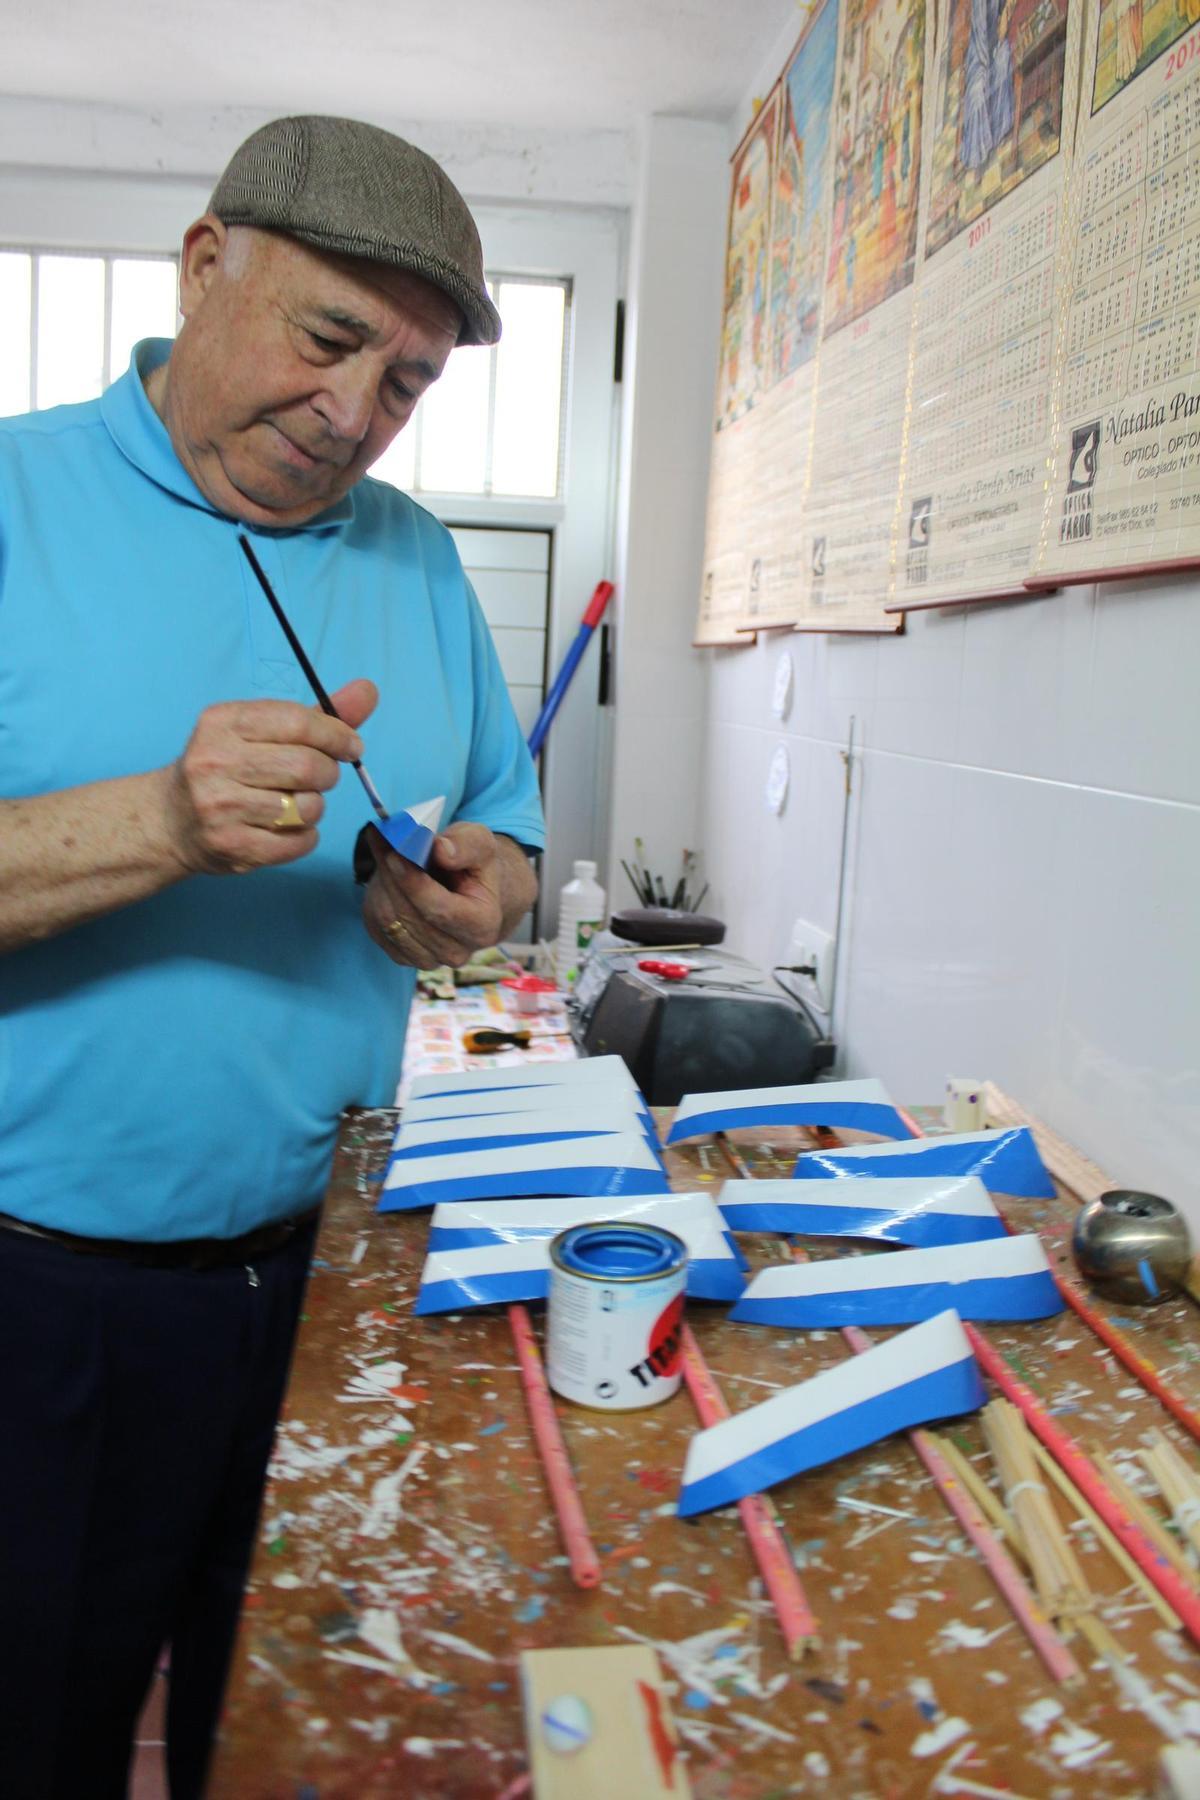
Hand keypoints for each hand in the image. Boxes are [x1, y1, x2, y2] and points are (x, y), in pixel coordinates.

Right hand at [165, 679, 377, 874]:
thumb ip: (315, 714)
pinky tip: (287, 827)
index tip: (351, 746)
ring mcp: (219, 807)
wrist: (171, 818)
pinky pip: (299, 842)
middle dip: (327, 773)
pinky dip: (306, 835)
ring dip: (315, 806)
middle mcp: (215, 761)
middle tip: (322, 777)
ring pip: (307, 807)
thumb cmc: (227, 766)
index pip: (298, 722)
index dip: (337, 735)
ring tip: (297, 803)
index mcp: (223, 722)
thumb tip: (368, 690)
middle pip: (306, 766)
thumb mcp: (260, 731)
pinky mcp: (231, 846)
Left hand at [363, 823, 534, 967]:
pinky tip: (387, 880)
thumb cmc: (476, 867)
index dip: (413, 882)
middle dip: (391, 876)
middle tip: (381, 841)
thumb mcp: (481, 843)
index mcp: (482, 927)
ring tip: (385, 855)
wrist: (471, 894)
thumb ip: (467, 845)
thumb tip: (442, 850)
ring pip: (387, 921)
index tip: (395, 853)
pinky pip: (376, 926)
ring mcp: (428, 959)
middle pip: (408, 915)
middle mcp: (456, 952)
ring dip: (381, 884)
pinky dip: (375, 898)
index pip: (439, 910)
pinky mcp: (403, 957)